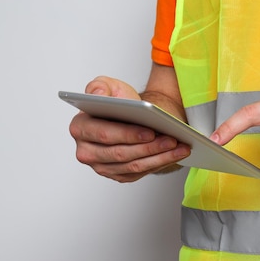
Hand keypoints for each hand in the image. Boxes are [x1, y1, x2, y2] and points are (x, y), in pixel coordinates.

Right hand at [68, 76, 189, 182]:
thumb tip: (97, 94)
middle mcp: (86, 151)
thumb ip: (100, 86)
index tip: (151, 132)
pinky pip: (141, 172)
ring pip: (133, 165)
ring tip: (180, 147)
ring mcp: (101, 166)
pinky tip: (176, 154)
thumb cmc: (119, 102)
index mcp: (80, 128)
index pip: (104, 134)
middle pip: (121, 153)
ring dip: (160, 157)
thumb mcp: (109, 86)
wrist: (130, 116)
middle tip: (172, 140)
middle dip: (149, 147)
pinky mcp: (117, 174)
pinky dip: (161, 163)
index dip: (129, 134)